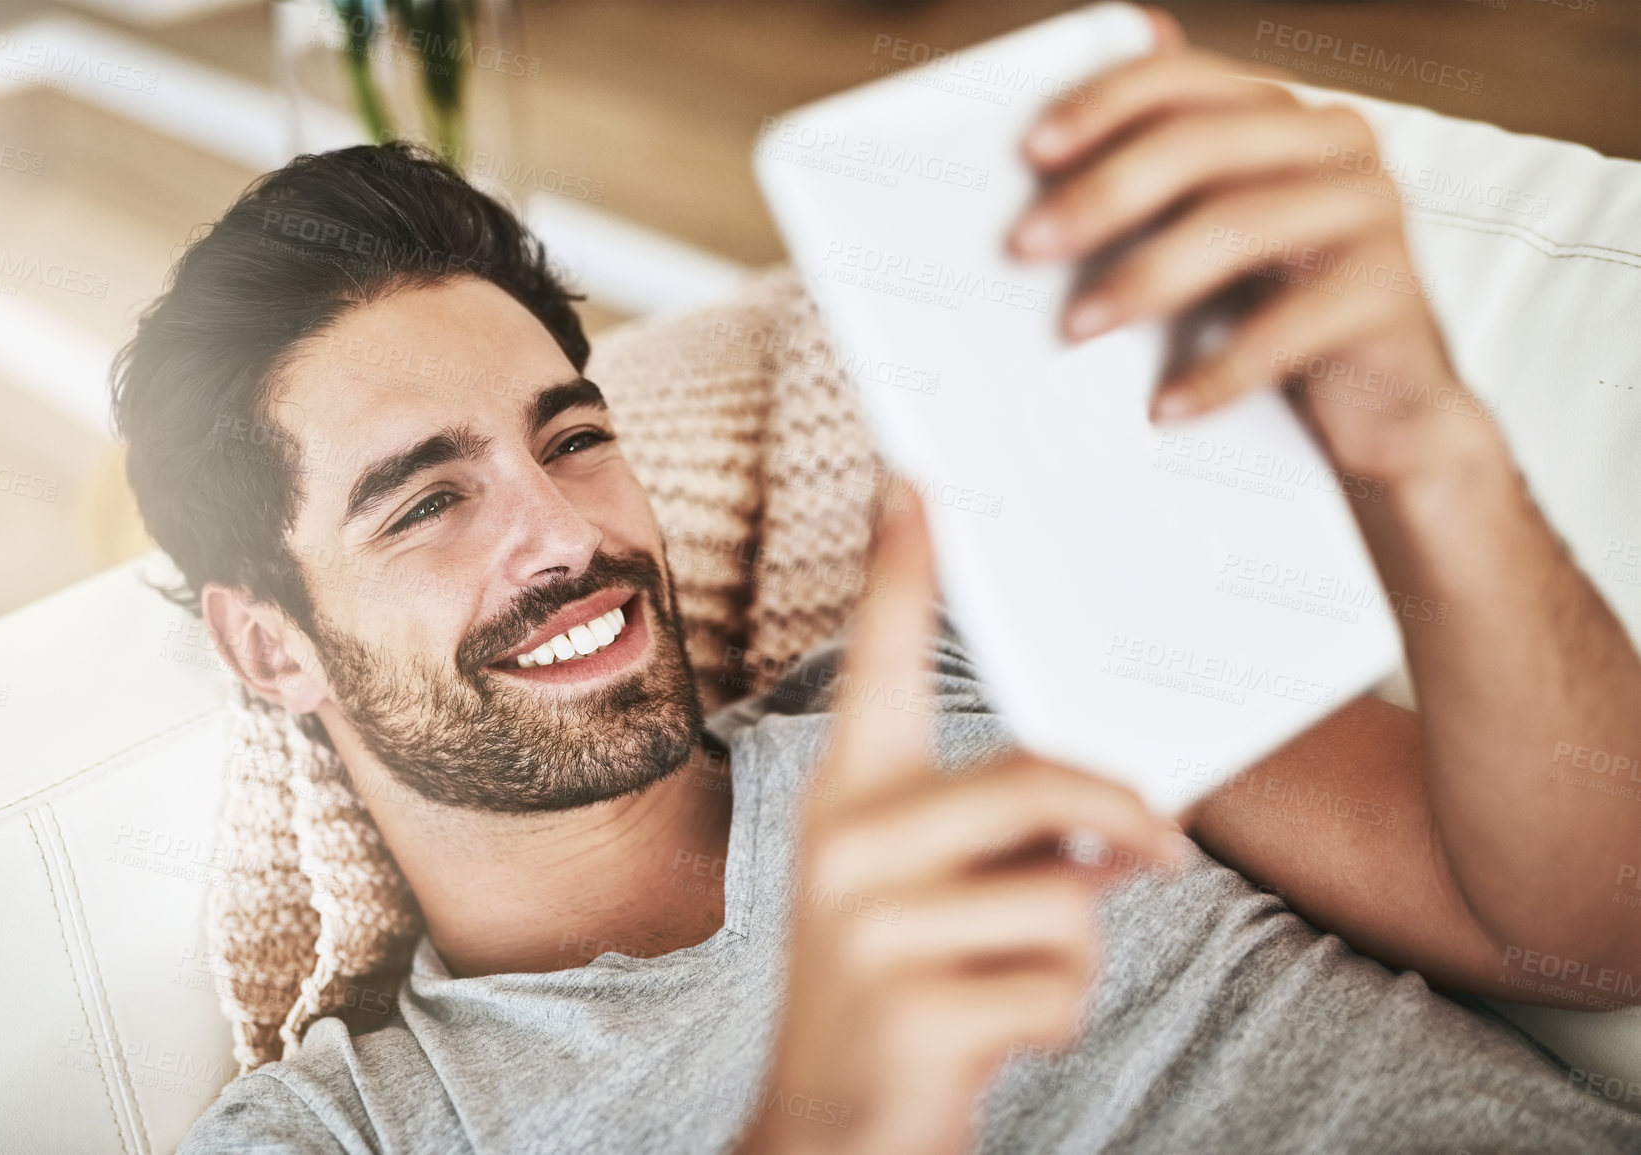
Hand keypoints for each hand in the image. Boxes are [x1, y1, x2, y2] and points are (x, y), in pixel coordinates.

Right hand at [736, 497, 1180, 1154]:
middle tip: (1168, 852)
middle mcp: (843, 838)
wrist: (829, 1129)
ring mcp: (866, 921)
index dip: (902, 567)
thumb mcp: (938, 893)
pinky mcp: (907, 1002)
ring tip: (1001, 980)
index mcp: (850, 794)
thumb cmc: (906, 984)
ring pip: (1063, 899)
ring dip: (1070, 952)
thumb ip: (1011, 835)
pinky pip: (1059, 985)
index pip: (882, 660)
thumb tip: (1132, 822)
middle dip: (1122, 824)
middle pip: (1037, 781)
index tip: (916, 475)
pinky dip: (1056, 1019)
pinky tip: (988, 1036)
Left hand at [1008, 7, 1504, 493]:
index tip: (1032, 151)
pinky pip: (1290, 326)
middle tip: (1027, 245)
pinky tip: (1166, 406)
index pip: (1181, 81)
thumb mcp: (1206, 242)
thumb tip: (1037, 161)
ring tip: (1077, 327)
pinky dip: (1219, 370)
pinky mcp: (1390, 292)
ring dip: (1145, 277)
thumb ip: (1151, 190)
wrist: (1384, 409)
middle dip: (1103, 193)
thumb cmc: (1271, 313)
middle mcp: (1332, 141)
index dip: (1103, 105)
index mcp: (1278, 114)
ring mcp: (1370, 210)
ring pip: (1241, 224)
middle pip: (1201, 144)